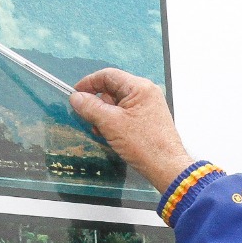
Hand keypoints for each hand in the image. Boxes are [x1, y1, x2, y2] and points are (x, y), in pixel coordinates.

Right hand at [71, 69, 196, 193]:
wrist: (167, 167)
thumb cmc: (143, 144)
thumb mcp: (111, 124)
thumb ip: (91, 107)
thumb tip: (76, 97)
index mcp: (139, 87)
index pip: (108, 75)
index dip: (89, 83)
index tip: (75, 94)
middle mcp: (146, 93)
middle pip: (112, 89)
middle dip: (97, 103)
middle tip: (89, 119)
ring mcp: (148, 106)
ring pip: (118, 104)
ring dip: (105, 116)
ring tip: (101, 132)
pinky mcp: (148, 119)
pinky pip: (125, 114)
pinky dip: (114, 122)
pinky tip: (111, 136)